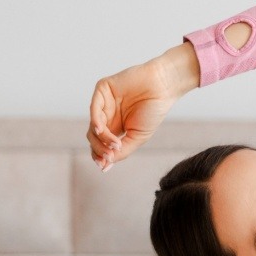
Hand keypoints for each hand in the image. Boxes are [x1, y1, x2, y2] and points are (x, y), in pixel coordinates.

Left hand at [86, 42, 198, 170]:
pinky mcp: (103, 89)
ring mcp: (104, 102)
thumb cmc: (154, 111)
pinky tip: (101, 130)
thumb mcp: (138, 137)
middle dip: (100, 149)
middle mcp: (107, 116)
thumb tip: (105, 165)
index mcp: (116, 127)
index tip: (104, 167)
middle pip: (93, 137)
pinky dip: (96, 121)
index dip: (100, 156)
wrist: (163, 88)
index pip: (100, 144)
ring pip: (93, 125)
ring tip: (115, 144)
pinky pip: (94, 108)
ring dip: (101, 138)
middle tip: (110, 156)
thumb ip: (122, 151)